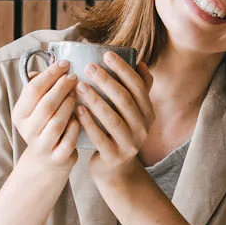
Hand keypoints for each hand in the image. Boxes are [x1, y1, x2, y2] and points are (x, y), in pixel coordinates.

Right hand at [12, 58, 80, 176]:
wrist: (47, 160)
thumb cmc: (46, 124)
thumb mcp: (37, 107)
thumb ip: (43, 87)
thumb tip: (56, 63)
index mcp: (20, 113)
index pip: (32, 89)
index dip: (50, 74)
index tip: (65, 63)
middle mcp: (27, 130)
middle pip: (46, 105)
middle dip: (62, 88)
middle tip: (75, 77)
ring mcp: (42, 145)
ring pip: (57, 122)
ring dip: (70, 105)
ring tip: (79, 94)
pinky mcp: (57, 158)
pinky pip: (69, 140)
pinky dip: (76, 127)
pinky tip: (82, 117)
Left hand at [75, 51, 155, 187]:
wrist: (115, 169)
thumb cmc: (119, 133)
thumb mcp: (133, 113)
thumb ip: (138, 90)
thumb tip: (140, 63)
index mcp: (147, 113)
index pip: (139, 87)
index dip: (124, 70)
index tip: (107, 54)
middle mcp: (142, 128)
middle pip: (125, 101)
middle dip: (107, 81)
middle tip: (89, 67)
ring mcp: (129, 144)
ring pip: (113, 119)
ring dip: (96, 101)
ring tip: (80, 86)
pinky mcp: (114, 157)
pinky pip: (100, 138)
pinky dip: (89, 123)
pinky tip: (77, 109)